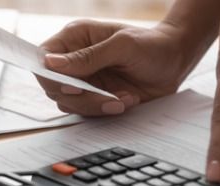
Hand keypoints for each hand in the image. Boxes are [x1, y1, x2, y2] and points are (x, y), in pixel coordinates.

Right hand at [38, 20, 197, 115]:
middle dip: (80, 98)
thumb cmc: (151, 45)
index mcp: (74, 38)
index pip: (43, 59)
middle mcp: (74, 60)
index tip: (72, 87)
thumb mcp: (122, 46)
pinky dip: (107, 111)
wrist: (176, 61)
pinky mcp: (96, 97)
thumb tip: (51, 63)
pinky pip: (88, 112)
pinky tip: (128, 100)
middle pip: (53, 87)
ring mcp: (84, 80)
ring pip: (69, 104)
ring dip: (96, 106)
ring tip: (124, 98)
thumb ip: (88, 56)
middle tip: (106, 97)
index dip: (50, 76)